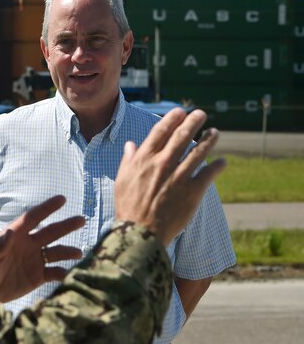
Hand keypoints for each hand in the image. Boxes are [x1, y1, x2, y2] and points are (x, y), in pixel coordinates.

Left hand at [0, 195, 84, 301]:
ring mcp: (34, 260)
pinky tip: (69, 274)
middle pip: (51, 232)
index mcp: (16, 235)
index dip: (47, 208)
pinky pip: (54, 272)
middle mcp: (28, 244)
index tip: (62, 199)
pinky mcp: (37, 276)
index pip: (34, 218)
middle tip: (82, 219)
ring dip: (68, 251)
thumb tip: (9, 232)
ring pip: (56, 252)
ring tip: (79, 253)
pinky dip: (63, 272)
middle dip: (66, 226)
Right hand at [115, 108, 225, 245]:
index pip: (161, 131)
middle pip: (182, 136)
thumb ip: (128, 160)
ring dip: (209, 139)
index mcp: (144, 159)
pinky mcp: (192, 192)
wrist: (140, 233)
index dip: (172, 118)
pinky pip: (209, 174)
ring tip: (215, 132)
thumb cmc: (128, 207)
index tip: (180, 111)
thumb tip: (131, 145)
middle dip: (194, 121)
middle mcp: (163, 164)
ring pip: (198, 152)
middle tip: (201, 114)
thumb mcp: (122, 180)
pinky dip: (217, 166)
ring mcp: (179, 177)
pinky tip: (222, 161)